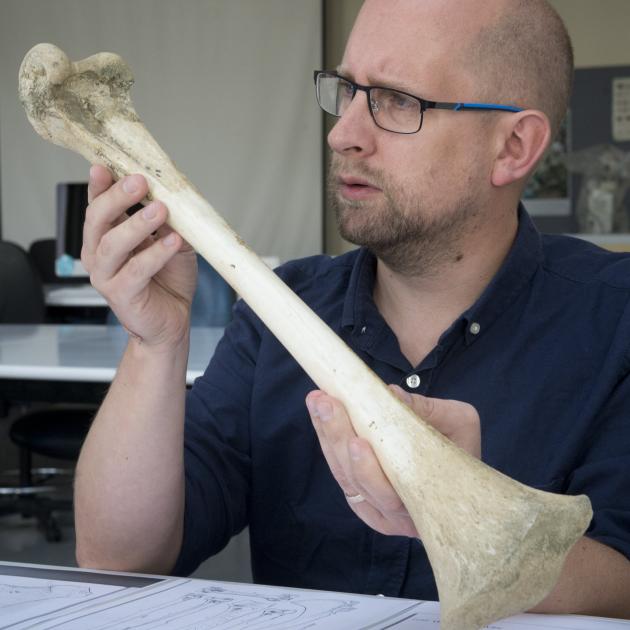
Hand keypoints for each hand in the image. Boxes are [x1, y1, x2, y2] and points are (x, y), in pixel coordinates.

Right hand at [82, 165, 196, 347]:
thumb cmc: (168, 278)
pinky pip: (136, 271)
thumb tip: (172, 191)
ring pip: (112, 245)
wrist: (173, 319)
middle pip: (98, 220)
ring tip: (160, 210)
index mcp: (107, 236)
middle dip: (116, 197)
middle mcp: (99, 254)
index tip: (107, 165)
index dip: (100, 185)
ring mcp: (107, 276)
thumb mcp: (171, 240)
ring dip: (136, 224)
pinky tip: (173, 241)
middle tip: (139, 181)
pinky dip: (155, 254)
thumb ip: (166, 219)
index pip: (98, 205)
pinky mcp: (122, 295)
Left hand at [306, 385, 480, 537]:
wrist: (456, 469)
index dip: (370, 473)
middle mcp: (397, 517)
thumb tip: (393, 396)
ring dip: (327, 434)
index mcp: (427, 507)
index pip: (391, 496)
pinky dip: (327, 441)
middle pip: (359, 483)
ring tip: (318, 401)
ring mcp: (375, 509)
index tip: (358, 441)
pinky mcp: (360, 496)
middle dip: (339, 439)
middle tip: (327, 403)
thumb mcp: (459, 423)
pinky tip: (320, 415)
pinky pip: (339, 471)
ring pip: (344, 476)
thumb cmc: (461, 448)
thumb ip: (429, 411)